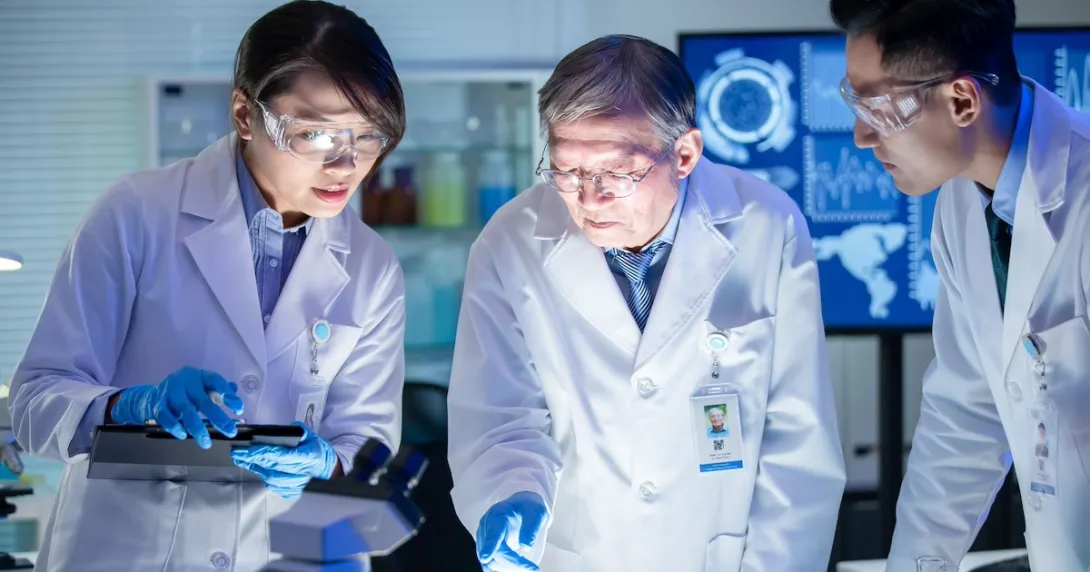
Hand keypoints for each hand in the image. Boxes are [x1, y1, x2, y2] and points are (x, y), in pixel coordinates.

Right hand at [110, 366, 243, 448]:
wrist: (151, 397)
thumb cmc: (184, 393)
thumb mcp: (201, 387)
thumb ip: (218, 389)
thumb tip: (234, 390)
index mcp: (198, 375)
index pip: (215, 380)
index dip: (227, 393)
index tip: (239, 409)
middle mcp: (184, 381)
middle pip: (203, 400)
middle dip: (218, 417)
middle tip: (230, 431)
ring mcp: (169, 392)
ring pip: (186, 410)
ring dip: (197, 428)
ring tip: (206, 443)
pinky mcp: (157, 405)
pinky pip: (166, 417)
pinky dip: (175, 427)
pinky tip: (183, 435)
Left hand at [231, 422, 337, 498]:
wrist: (325, 468)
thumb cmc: (315, 450)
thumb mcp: (311, 436)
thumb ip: (300, 431)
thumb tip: (288, 428)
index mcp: (308, 457)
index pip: (282, 455)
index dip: (265, 452)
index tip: (249, 448)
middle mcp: (302, 473)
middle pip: (273, 467)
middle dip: (253, 459)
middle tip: (237, 453)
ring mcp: (297, 485)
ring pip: (271, 479)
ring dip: (255, 468)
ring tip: (242, 460)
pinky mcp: (292, 492)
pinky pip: (274, 487)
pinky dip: (264, 478)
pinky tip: (256, 469)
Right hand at [476, 491, 547, 571]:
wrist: (523, 508)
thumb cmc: (529, 508)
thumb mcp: (536, 513)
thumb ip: (531, 528)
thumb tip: (525, 546)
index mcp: (497, 515)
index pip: (493, 532)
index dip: (490, 546)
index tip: (486, 557)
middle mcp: (487, 528)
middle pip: (493, 552)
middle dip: (513, 563)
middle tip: (533, 568)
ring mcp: (485, 540)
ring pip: (491, 563)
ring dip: (508, 569)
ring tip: (528, 567)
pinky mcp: (487, 550)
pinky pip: (491, 565)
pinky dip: (504, 569)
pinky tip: (517, 569)